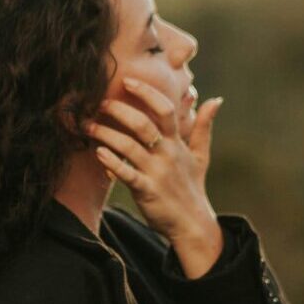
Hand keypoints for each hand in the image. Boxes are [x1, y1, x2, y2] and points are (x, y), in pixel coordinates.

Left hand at [84, 80, 225, 267]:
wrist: (192, 223)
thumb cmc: (192, 186)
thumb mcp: (201, 155)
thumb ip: (203, 126)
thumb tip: (216, 100)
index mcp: (178, 143)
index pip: (165, 109)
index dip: (147, 92)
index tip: (127, 81)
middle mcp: (167, 154)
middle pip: (143, 124)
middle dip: (119, 110)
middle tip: (100, 103)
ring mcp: (157, 173)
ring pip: (129, 147)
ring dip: (107, 134)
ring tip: (88, 126)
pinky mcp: (147, 191)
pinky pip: (126, 174)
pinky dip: (111, 163)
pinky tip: (98, 153)